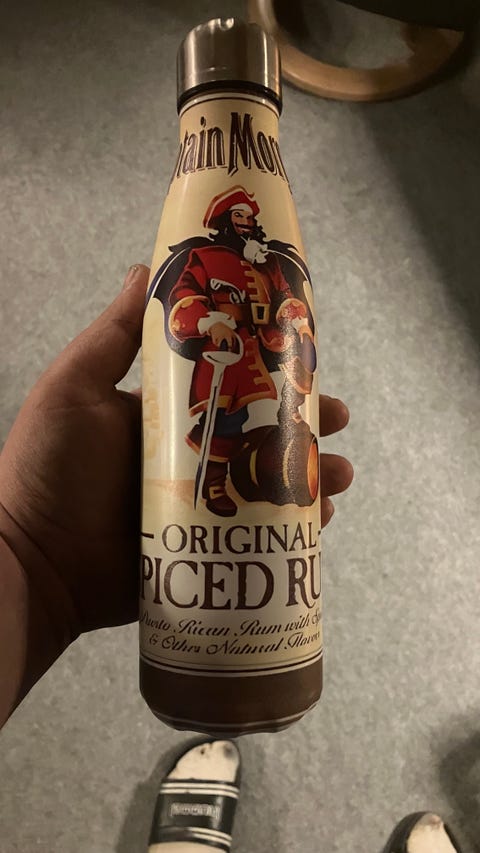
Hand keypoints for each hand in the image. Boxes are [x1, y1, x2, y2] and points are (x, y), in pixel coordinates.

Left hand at [0, 264, 351, 718]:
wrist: (32, 561)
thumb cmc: (47, 468)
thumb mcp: (75, 387)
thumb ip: (113, 335)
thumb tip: (144, 269)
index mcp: (164, 417)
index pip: (231, 389)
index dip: (272, 378)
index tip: (307, 367)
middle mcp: (187, 458)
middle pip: (260, 437)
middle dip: (304, 430)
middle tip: (337, 423)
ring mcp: (197, 508)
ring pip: (267, 487)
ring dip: (309, 479)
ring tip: (338, 477)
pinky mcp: (202, 552)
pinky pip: (256, 538)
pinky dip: (291, 530)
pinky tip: (318, 524)